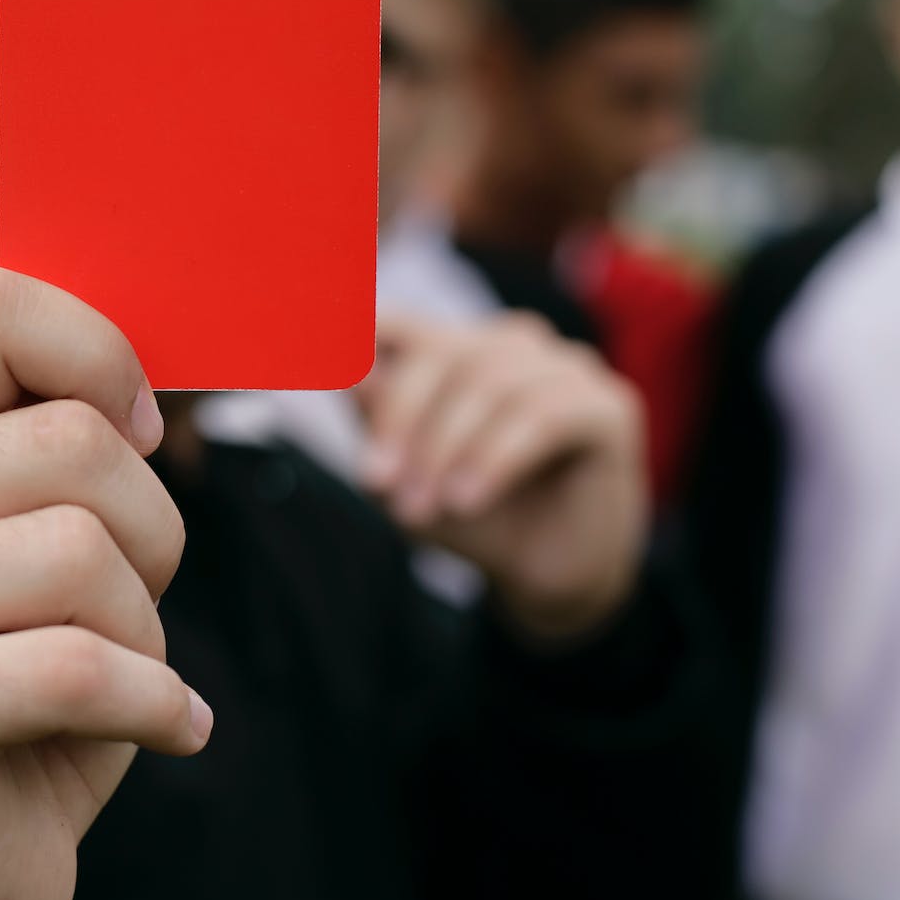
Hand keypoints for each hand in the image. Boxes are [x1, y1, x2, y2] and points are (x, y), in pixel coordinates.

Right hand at [0, 267, 210, 899]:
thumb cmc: (30, 691)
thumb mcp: (52, 550)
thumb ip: (68, 455)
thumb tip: (145, 392)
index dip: (99, 354)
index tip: (140, 437)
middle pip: (70, 444)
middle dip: (152, 535)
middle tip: (134, 604)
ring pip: (80, 555)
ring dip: (148, 633)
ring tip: (123, 679)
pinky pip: (78, 667)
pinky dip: (156, 705)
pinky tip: (167, 728)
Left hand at [355, 313, 647, 642]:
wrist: (544, 579)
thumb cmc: (470, 518)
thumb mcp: (403, 471)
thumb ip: (373, 415)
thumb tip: (337, 364)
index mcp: (455, 347)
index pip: (395, 320)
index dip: (349, 328)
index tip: (292, 348)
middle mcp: (510, 342)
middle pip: (441, 352)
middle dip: (401, 418)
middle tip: (378, 483)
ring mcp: (565, 367)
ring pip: (490, 383)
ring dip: (446, 450)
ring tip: (423, 509)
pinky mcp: (608, 405)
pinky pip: (543, 416)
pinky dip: (495, 459)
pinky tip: (469, 500)